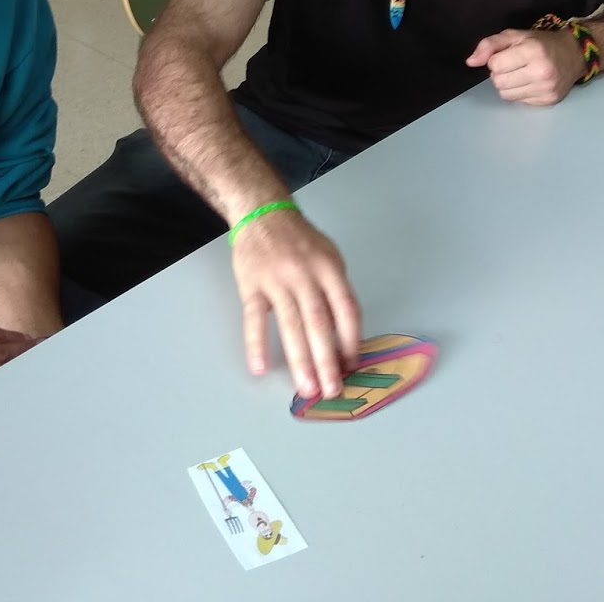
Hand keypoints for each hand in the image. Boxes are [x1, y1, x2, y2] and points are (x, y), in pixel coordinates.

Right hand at [0, 325, 37, 446]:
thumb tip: (5, 348)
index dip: (24, 341)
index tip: (42, 344)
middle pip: (6, 355)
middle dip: (32, 356)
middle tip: (55, 357)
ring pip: (4, 376)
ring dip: (27, 375)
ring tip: (46, 374)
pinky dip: (10, 393)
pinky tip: (25, 395)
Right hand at [230, 208, 360, 399]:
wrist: (263, 214)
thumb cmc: (300, 240)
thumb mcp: (329, 257)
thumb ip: (336, 293)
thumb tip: (345, 339)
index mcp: (329, 268)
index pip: (346, 308)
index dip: (351, 339)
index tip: (352, 366)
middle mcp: (305, 274)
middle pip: (319, 322)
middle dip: (327, 360)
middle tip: (332, 390)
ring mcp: (276, 279)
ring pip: (291, 325)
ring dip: (300, 360)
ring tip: (306, 388)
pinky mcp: (251, 285)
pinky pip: (254, 319)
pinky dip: (256, 344)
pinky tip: (260, 367)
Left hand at [466, 27, 583, 104]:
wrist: (574, 54)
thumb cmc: (541, 43)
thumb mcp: (515, 35)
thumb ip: (489, 45)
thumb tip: (470, 62)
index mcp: (532, 51)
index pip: (495, 65)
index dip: (496, 60)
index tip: (508, 56)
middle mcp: (541, 72)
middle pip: (498, 82)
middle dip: (501, 74)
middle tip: (514, 66)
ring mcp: (546, 89)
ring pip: (505, 95)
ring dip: (508, 85)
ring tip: (522, 74)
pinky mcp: (548, 101)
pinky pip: (518, 101)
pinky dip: (520, 93)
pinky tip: (531, 83)